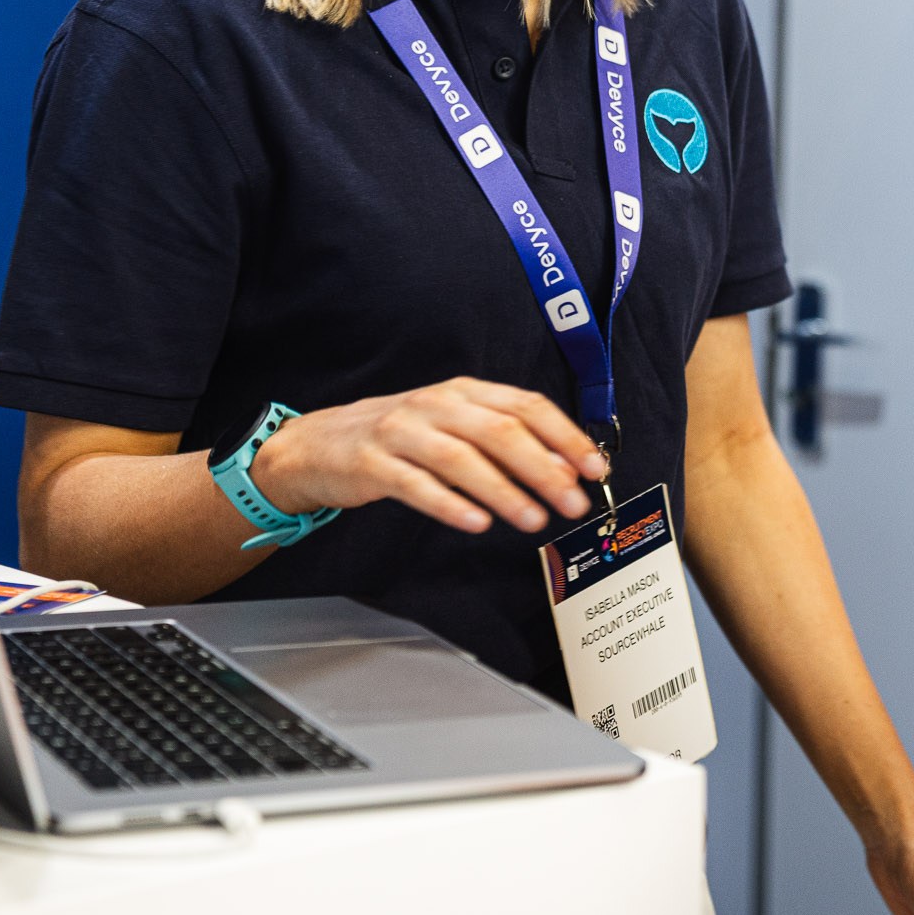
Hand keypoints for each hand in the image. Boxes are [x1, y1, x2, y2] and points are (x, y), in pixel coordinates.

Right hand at [251, 377, 607, 534]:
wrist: (320, 444)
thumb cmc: (399, 437)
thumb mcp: (454, 428)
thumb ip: (506, 443)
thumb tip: (563, 466)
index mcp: (462, 391)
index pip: (525, 405)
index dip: (564, 436)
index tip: (593, 467)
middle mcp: (435, 404)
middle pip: (499, 430)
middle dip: (543, 468)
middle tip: (572, 502)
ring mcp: (401, 432)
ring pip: (462, 458)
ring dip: (504, 491)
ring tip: (533, 519)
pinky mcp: (373, 464)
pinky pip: (416, 485)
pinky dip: (449, 504)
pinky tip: (476, 523)